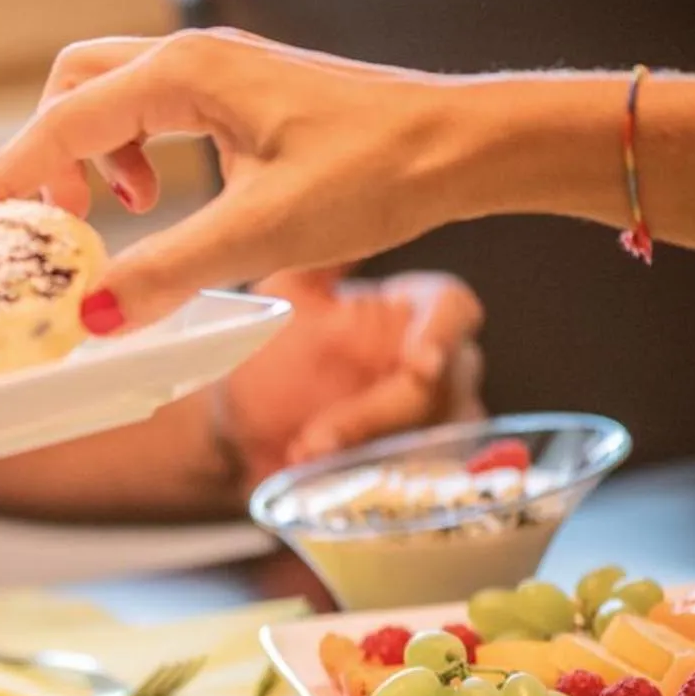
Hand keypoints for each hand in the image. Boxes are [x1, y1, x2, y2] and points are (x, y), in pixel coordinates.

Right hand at [0, 29, 468, 332]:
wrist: (467, 146)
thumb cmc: (382, 170)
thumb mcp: (262, 233)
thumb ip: (166, 272)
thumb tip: (89, 317)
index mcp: (187, 76)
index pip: (62, 123)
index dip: (7, 178)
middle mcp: (193, 61)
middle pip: (71, 90)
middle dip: (40, 156)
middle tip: (40, 227)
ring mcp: (218, 73)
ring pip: (107, 97)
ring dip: (85, 155)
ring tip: (102, 218)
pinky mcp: (239, 96)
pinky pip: (149, 112)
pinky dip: (127, 155)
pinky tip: (156, 202)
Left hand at [222, 267, 484, 480]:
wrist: (241, 422)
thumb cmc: (270, 348)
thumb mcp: (281, 298)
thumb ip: (315, 261)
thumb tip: (330, 213)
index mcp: (414, 307)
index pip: (453, 307)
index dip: (441, 332)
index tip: (416, 362)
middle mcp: (440, 360)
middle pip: (444, 385)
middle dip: (378, 413)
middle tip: (315, 437)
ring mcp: (435, 420)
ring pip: (434, 439)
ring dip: (370, 453)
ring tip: (302, 458)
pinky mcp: (417, 469)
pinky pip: (419, 480)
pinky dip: (372, 482)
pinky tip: (321, 481)